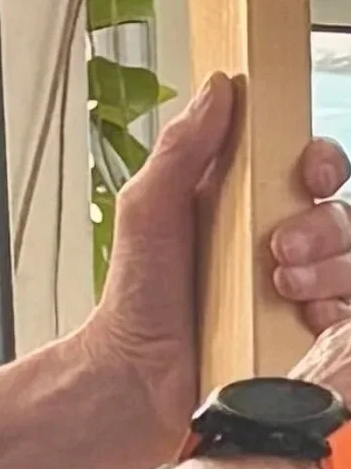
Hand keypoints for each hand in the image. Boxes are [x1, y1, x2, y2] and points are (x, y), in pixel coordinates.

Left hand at [86, 73, 350, 468]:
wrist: (140, 379)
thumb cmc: (137, 295)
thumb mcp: (148, 207)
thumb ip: (182, 146)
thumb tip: (218, 89)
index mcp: (241, 201)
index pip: (307, 167)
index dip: (321, 163)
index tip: (307, 174)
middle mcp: (275, 241)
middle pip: (339, 214)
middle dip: (322, 227)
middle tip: (281, 250)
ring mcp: (294, 291)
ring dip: (331, 269)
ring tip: (282, 288)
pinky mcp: (305, 338)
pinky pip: (350, 316)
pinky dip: (336, 314)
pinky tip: (302, 319)